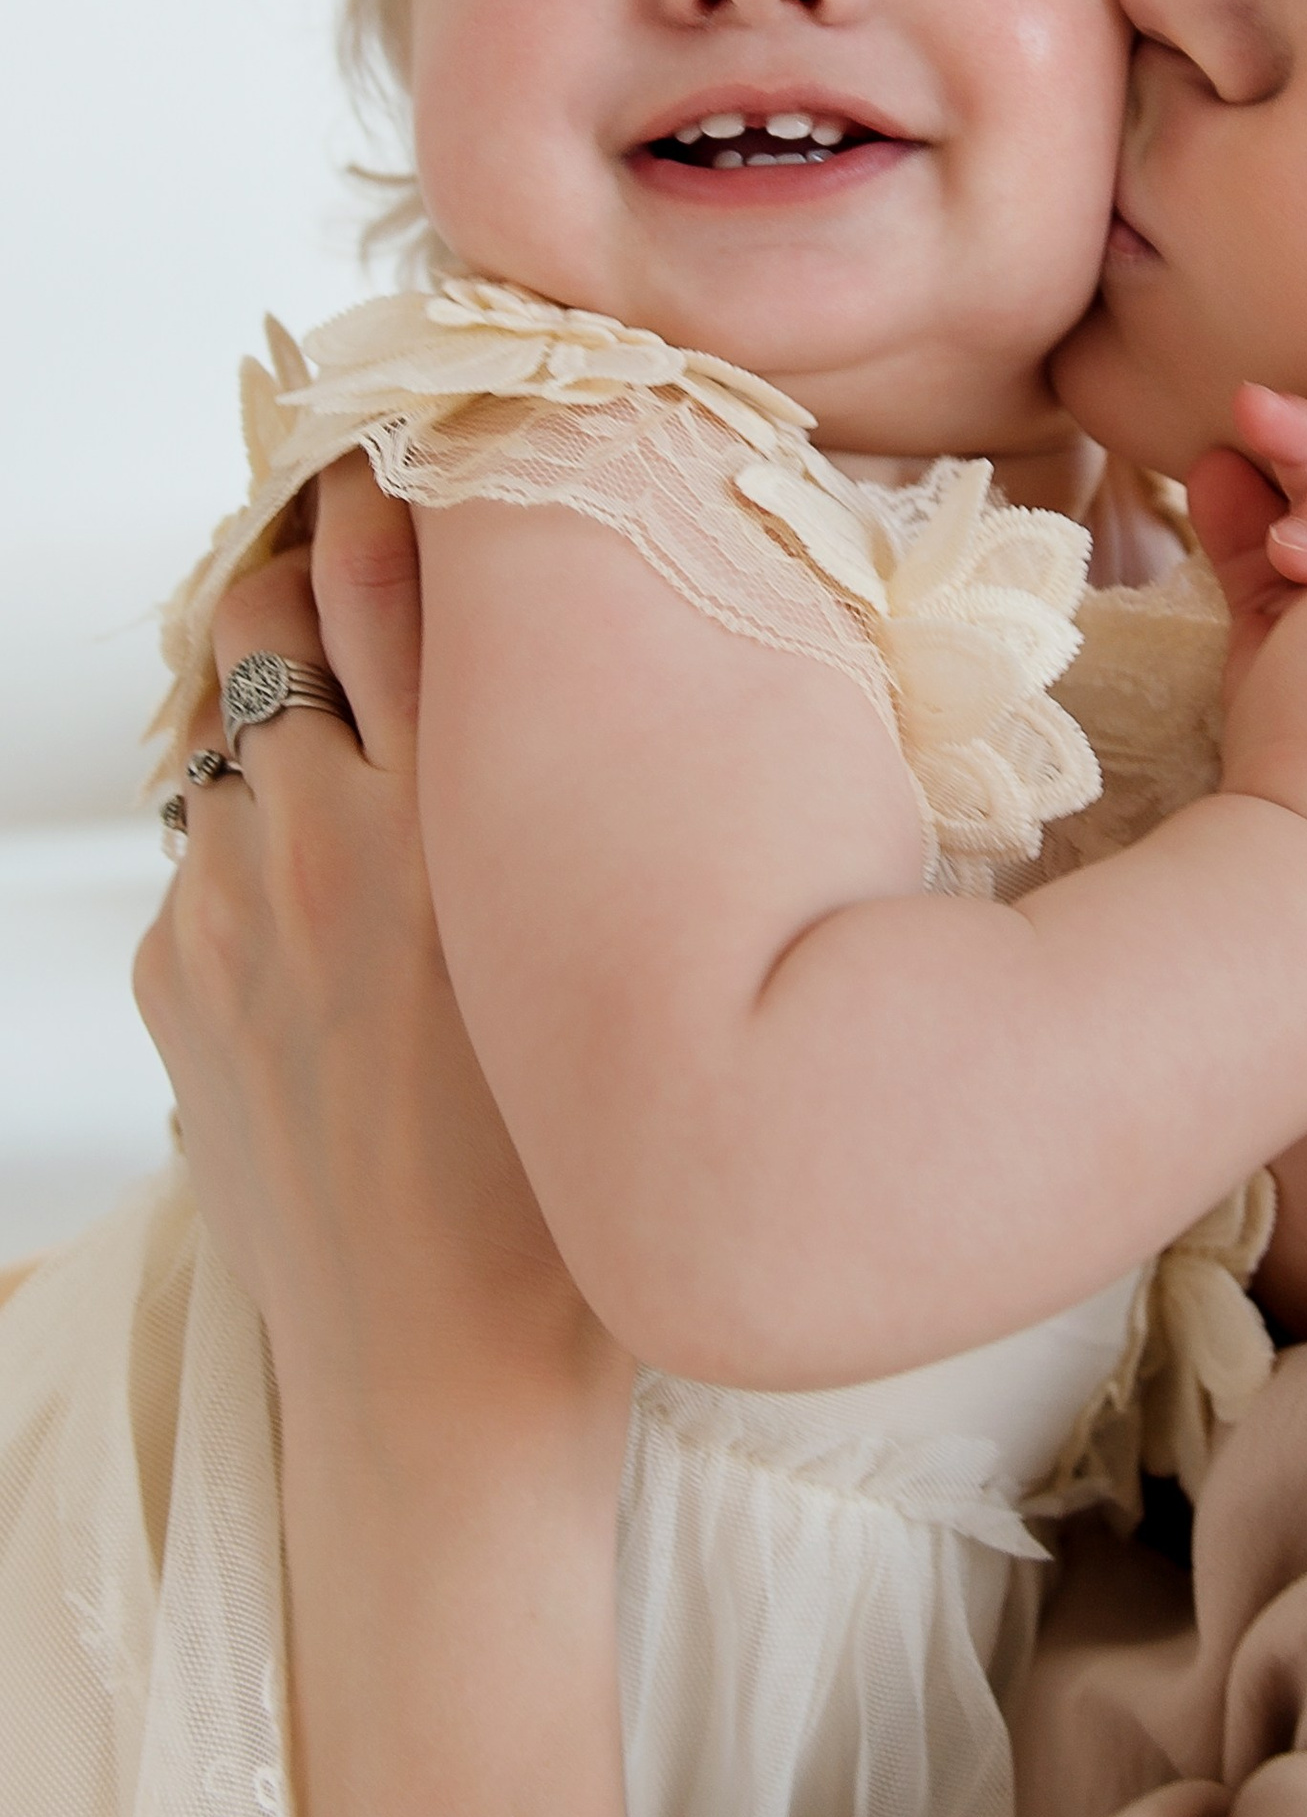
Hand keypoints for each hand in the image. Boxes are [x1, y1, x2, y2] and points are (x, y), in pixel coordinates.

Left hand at [135, 457, 629, 1481]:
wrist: (438, 1378)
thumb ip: (594, 797)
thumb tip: (592, 679)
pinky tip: (330, 897)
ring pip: (233, 725)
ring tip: (360, 728)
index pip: (404, 566)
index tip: (429, 438)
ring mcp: (231, 906)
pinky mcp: (174, 977)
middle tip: (372, 544)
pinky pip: (205, 851)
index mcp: (466, 813)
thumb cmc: (583, 1187)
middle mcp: (331, 833)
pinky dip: (255, 838)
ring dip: (283, 704)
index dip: (401, 480)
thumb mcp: (622, 948)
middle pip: (282, 606)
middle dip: (314, 559)